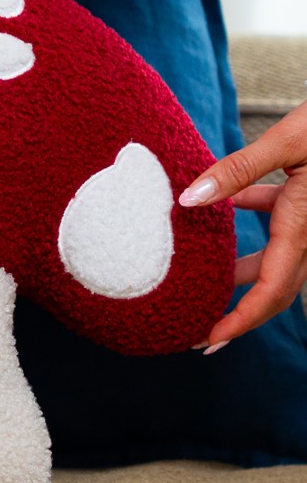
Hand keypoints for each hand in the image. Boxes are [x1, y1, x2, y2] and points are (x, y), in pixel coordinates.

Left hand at [179, 100, 306, 351]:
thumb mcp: (287, 142)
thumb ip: (236, 171)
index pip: (270, 290)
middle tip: (201, 331)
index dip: (241, 320)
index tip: (210, 340)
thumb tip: (187, 199)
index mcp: (305, 227)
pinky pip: (280, 226)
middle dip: (238, 312)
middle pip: (273, 287)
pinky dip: (252, 224)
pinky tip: (227, 208)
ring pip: (275, 259)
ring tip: (205, 280)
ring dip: (241, 271)